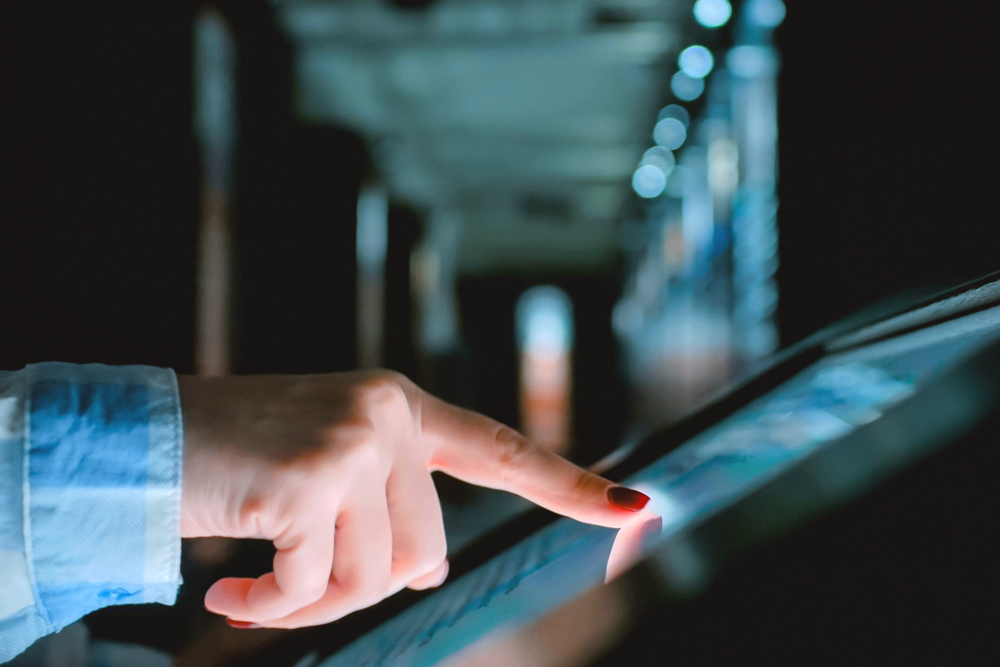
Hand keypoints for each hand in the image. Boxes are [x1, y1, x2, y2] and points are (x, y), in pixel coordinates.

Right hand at [178, 371, 649, 628]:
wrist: (144, 434)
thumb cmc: (238, 457)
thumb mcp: (327, 471)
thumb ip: (387, 508)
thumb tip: (427, 573)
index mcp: (400, 407)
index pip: (499, 448)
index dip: (568, 483)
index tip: (637, 506)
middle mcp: (387, 413)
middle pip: (423, 551)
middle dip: (360, 586)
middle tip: (291, 584)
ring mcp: (353, 442)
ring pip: (374, 578)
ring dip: (310, 604)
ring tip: (254, 586)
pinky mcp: (310, 479)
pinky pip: (315, 589)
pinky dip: (272, 607)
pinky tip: (225, 588)